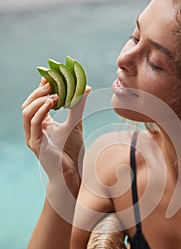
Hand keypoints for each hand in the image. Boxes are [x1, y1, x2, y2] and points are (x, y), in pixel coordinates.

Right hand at [22, 78, 90, 195]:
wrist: (71, 173)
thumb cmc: (72, 151)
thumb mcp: (76, 124)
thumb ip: (78, 106)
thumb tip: (86, 87)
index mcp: (41, 123)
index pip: (37, 101)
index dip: (42, 87)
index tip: (52, 75)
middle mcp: (34, 129)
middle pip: (28, 104)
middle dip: (38, 91)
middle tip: (51, 81)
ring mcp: (32, 136)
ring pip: (26, 112)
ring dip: (39, 100)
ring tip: (53, 93)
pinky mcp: (35, 144)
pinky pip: (33, 123)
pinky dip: (41, 111)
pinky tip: (52, 104)